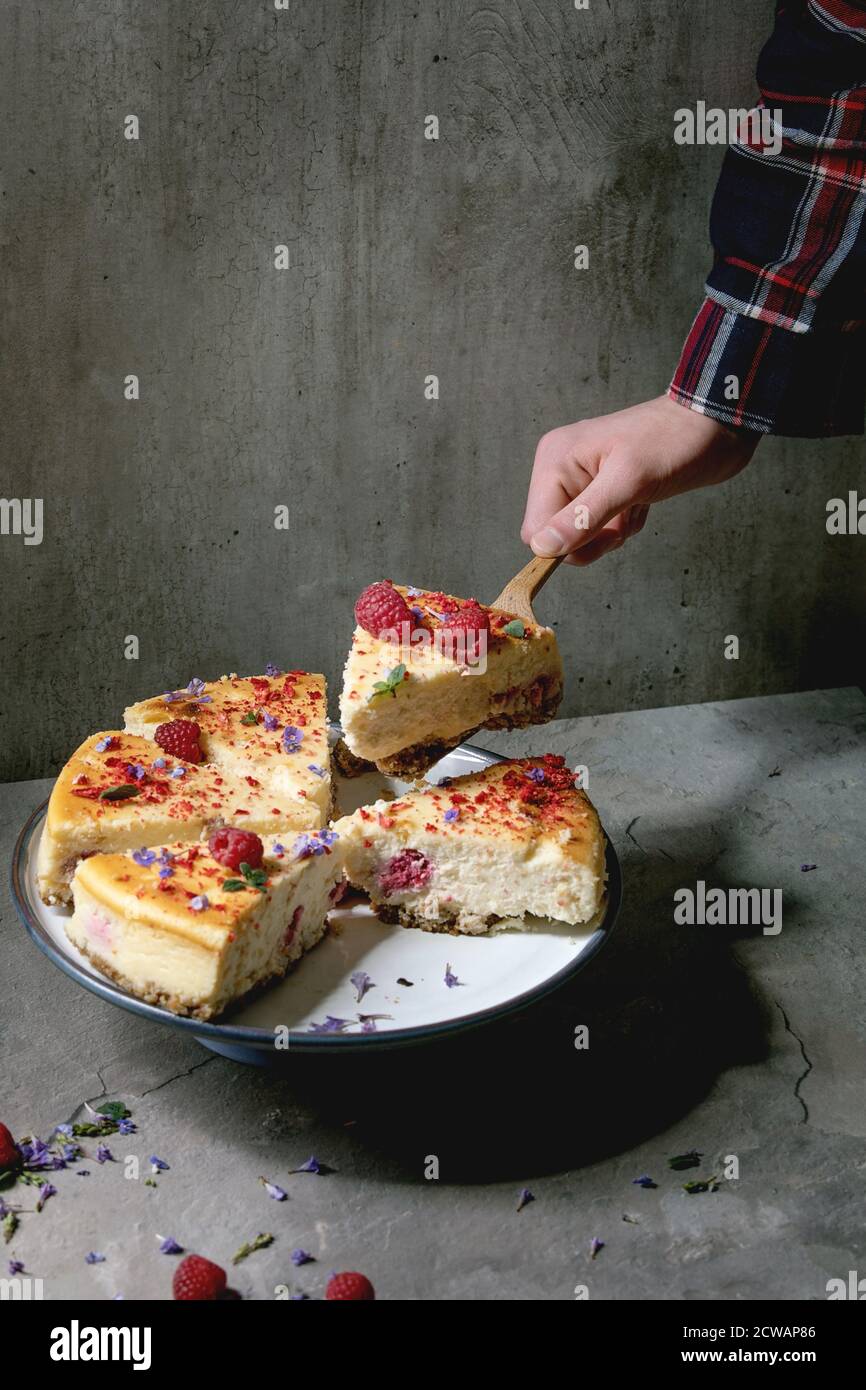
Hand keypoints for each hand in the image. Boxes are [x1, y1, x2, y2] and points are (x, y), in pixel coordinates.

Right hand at [521, 395, 759, 564]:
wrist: (714, 425)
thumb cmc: (673, 442)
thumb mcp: (628, 482)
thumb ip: (583, 517)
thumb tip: (543, 548)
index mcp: (556, 460)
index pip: (536, 528)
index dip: (566, 544)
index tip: (604, 536)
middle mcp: (563, 470)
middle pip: (556, 534)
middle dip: (593, 539)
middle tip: (623, 520)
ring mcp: (585, 480)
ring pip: (580, 536)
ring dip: (612, 533)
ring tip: (636, 505)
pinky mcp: (606, 489)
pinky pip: (600, 528)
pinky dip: (623, 525)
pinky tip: (642, 503)